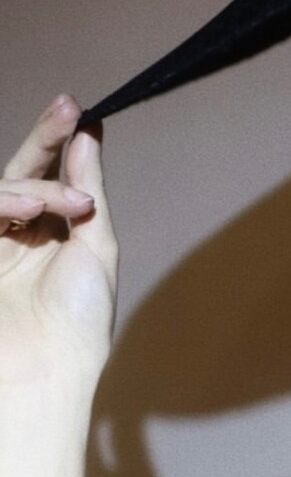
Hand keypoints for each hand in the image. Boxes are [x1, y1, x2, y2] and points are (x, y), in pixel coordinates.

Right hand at [0, 96, 117, 388]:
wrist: (43, 369)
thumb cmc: (78, 321)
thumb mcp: (95, 247)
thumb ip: (88, 191)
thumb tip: (89, 136)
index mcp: (53, 238)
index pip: (51, 177)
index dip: (60, 143)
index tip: (80, 111)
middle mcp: (18, 237)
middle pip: (21, 172)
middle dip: (44, 137)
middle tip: (66, 107)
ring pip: (3, 188)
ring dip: (34, 185)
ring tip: (68, 205)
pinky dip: (7, 200)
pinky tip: (31, 210)